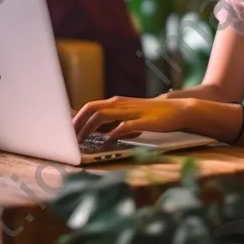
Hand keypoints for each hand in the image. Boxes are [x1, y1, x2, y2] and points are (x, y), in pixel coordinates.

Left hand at [73, 95, 192, 141]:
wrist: (178, 110)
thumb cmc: (152, 115)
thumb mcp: (130, 115)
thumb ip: (114, 121)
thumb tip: (98, 131)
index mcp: (117, 102)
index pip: (90, 106)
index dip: (76, 117)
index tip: (66, 129)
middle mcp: (121, 104)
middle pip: (92, 109)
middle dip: (77, 122)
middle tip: (68, 137)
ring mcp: (131, 111)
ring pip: (103, 115)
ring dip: (89, 128)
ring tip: (81, 141)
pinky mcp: (142, 121)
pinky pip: (124, 126)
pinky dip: (112, 133)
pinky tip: (106, 140)